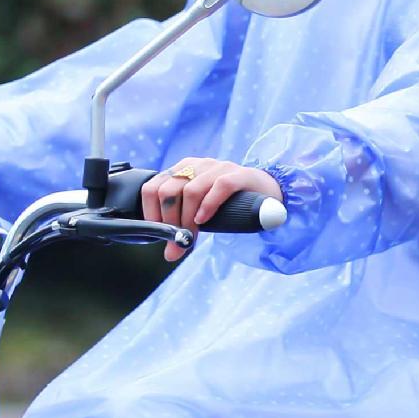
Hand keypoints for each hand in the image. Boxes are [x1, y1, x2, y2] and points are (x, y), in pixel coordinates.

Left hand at [141, 158, 281, 262]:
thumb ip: (184, 224)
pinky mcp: (240, 175)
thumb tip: (170, 253)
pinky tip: (204, 220)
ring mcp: (219, 167)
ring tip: (190, 237)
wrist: (268, 192)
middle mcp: (198, 165)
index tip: (157, 233)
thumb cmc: (231, 204)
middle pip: (168, 190)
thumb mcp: (201, 210)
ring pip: (191, 191)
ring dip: (186, 219)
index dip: (150, 212)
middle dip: (169, 221)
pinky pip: (220, 187)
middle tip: (176, 242)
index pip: (152, 187)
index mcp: (182, 170)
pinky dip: (208, 206)